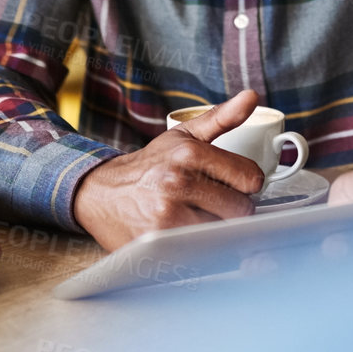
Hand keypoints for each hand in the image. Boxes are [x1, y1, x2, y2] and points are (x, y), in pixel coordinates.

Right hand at [72, 90, 265, 250]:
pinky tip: (188, 236)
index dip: (246, 184)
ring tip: (198, 218)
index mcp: (188, 153)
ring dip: (219, 230)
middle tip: (213, 204)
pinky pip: (204, 254)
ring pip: (226, 233)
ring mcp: (167, 216)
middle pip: (242, 209)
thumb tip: (252, 97)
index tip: (234, 185)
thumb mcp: (183, 135)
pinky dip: (202, 249)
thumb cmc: (149, 165)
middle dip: (233, 209)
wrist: (100, 193)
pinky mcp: (160, 244)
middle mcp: (177, 183)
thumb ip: (221, 117)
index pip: (250, 178)